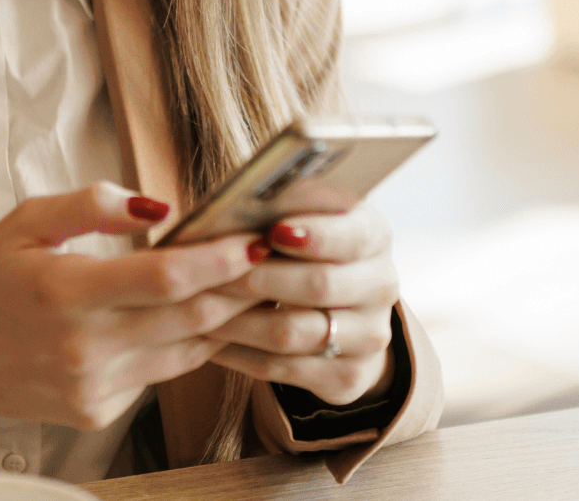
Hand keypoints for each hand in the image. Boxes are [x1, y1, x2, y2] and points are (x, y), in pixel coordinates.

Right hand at [0, 182, 265, 445]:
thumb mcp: (25, 222)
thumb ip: (91, 205)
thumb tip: (159, 205)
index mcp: (65, 291)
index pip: (163, 279)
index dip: (218, 260)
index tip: (253, 238)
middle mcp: (84, 346)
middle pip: (190, 318)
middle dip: (242, 288)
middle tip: (278, 258)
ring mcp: (94, 385)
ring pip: (187, 350)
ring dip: (227, 318)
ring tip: (257, 283)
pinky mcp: (99, 410)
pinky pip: (163, 372)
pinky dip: (189, 343)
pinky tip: (206, 315)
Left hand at [204, 202, 399, 406]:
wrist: (343, 309)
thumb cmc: (306, 247)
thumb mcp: (306, 216)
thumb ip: (282, 206)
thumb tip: (237, 202)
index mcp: (373, 235)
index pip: (351, 236)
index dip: (314, 235)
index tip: (273, 232)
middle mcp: (380, 286)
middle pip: (319, 286)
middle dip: (259, 279)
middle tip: (211, 274)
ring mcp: (368, 336)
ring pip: (295, 333)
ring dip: (240, 322)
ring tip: (198, 309)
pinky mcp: (348, 376)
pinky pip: (284, 369)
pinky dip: (241, 355)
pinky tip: (210, 341)